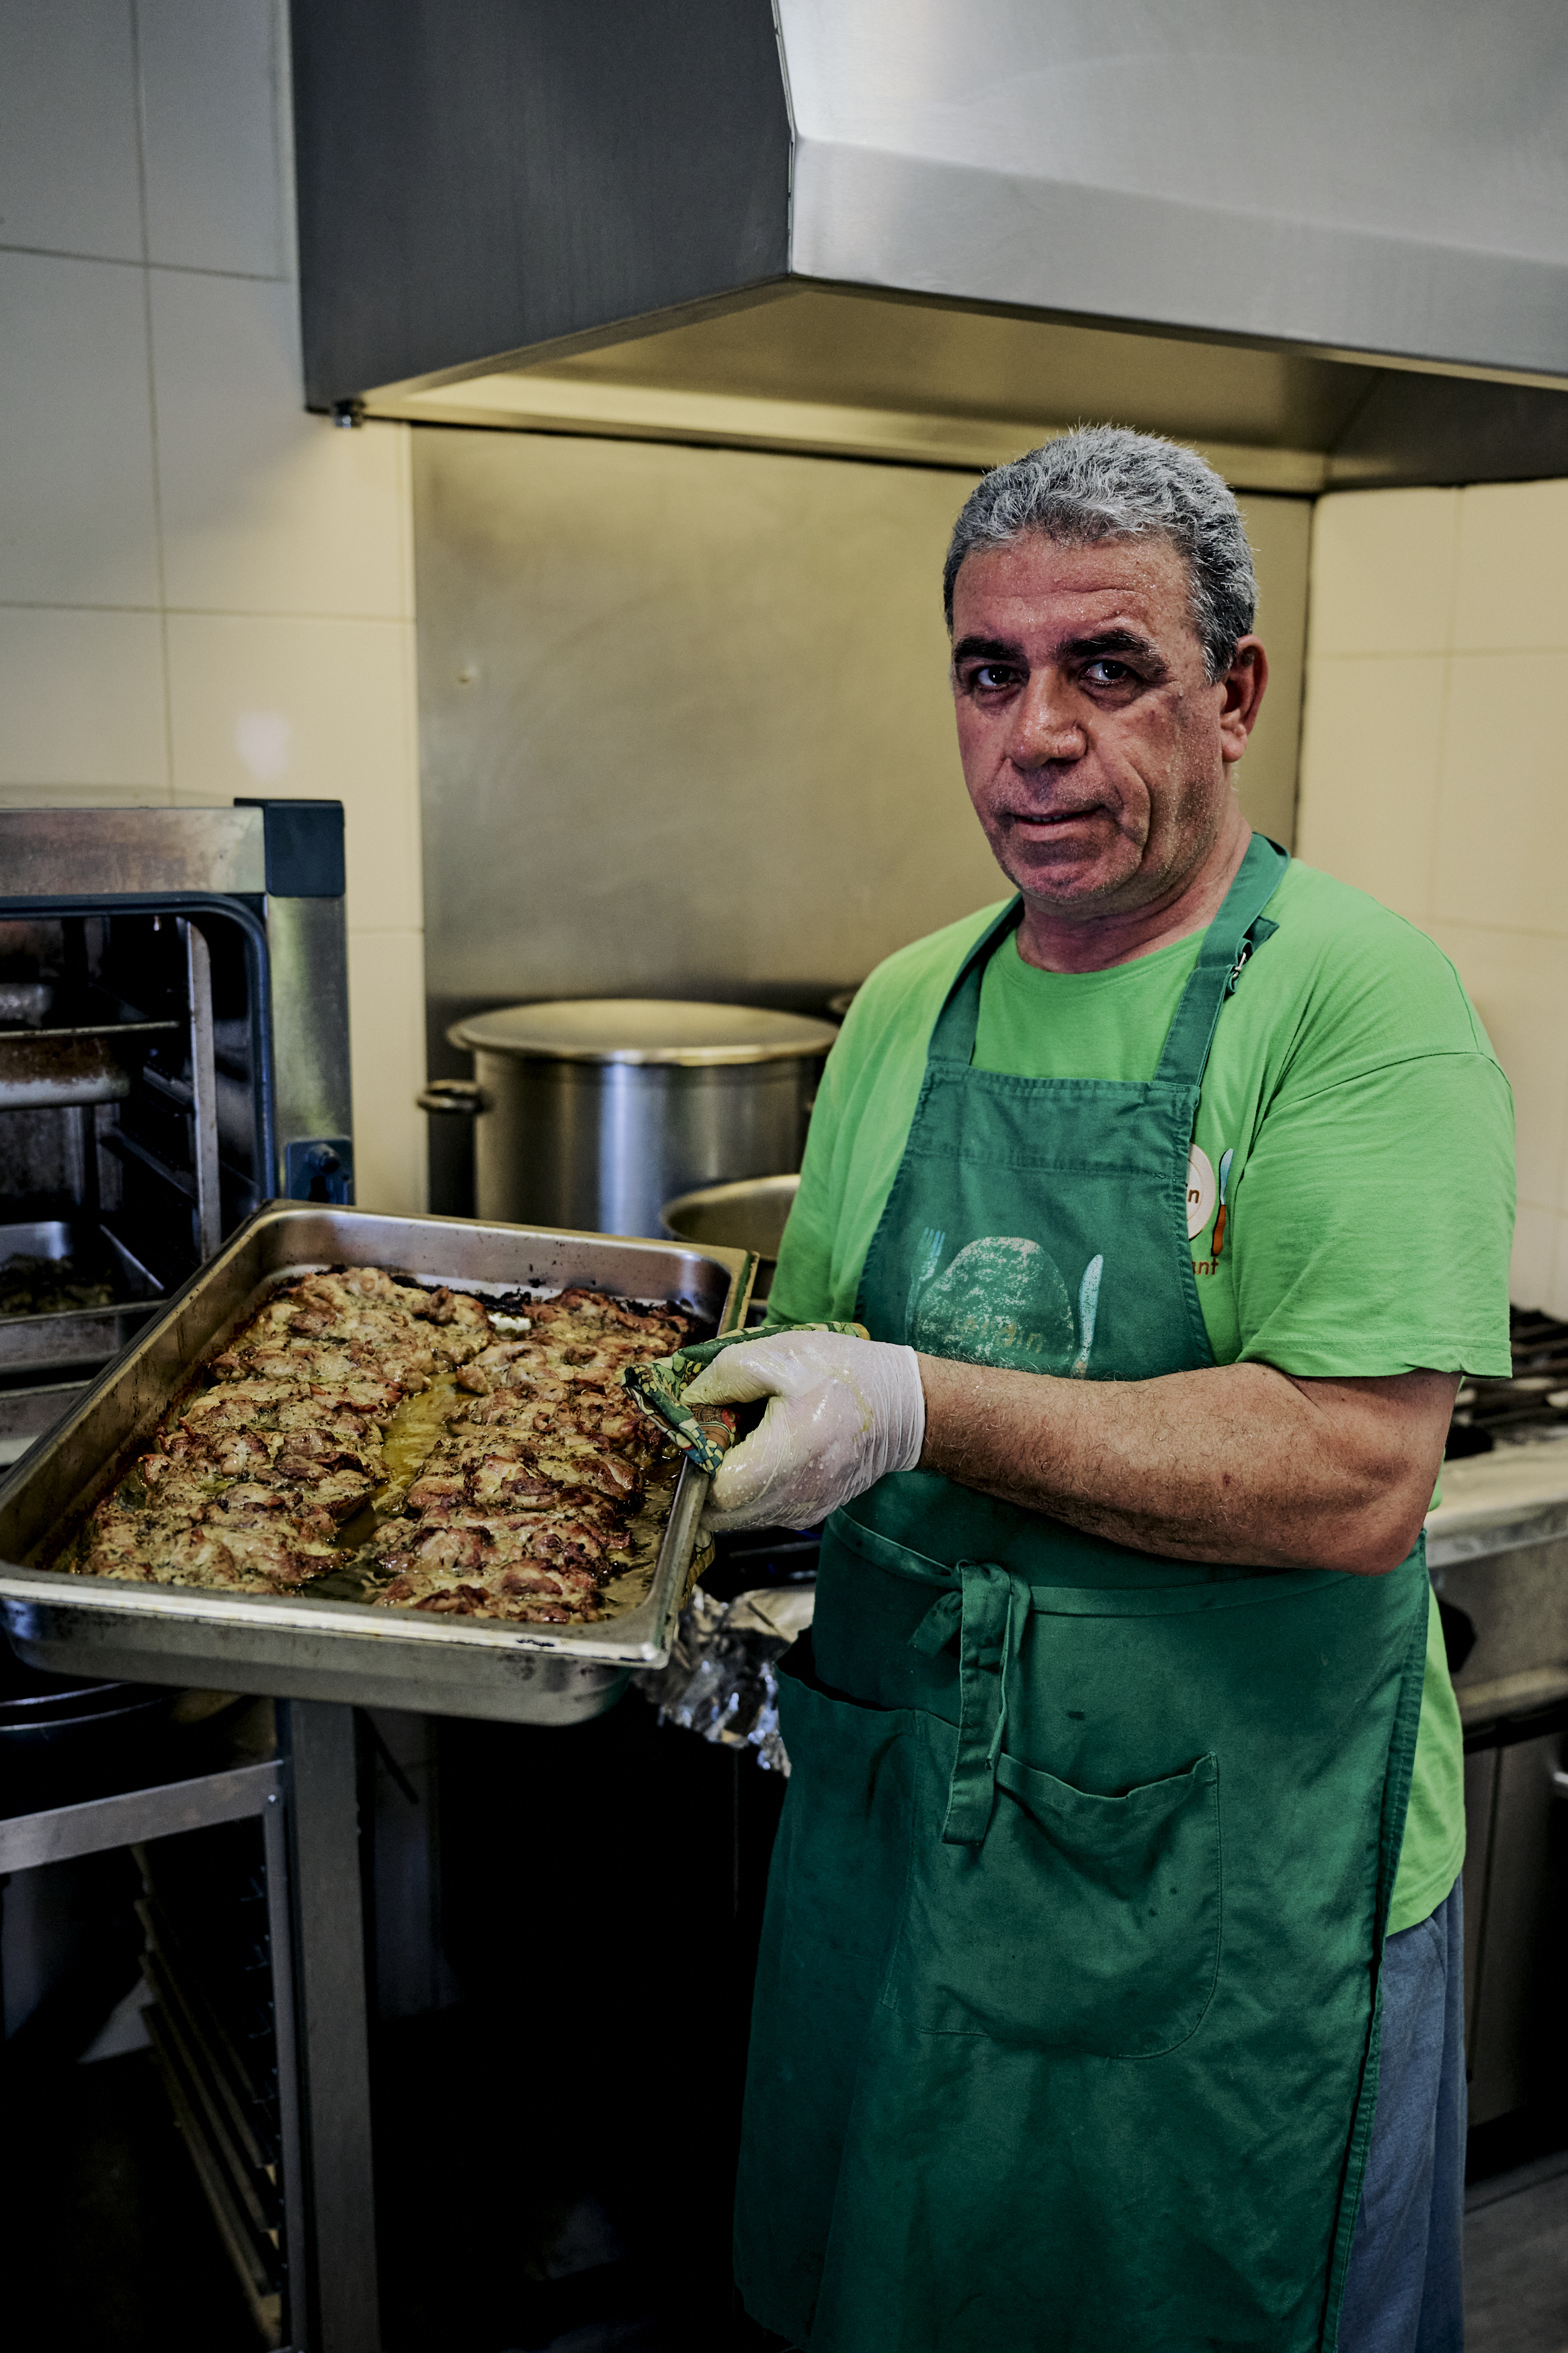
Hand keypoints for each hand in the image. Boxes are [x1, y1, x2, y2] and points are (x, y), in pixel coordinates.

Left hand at [684, 1329, 925, 1533]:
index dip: (693, 1462)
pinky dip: (749, 1487)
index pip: (713, 1491)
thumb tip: (687, 1399)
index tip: (699, 1431)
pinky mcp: (808, 1514)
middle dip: (703, 1474)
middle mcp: (794, 1498)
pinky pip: (759, 1511)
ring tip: (742, 1440)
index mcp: (788, 1456)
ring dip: (724, 1482)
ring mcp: (802, 1512)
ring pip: (735, 1516)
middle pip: (717, 1511)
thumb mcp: (781, 1353)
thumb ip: (724, 1373)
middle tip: (715, 1433)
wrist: (905, 1408)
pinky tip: (764, 1452)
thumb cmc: (847, 1376)